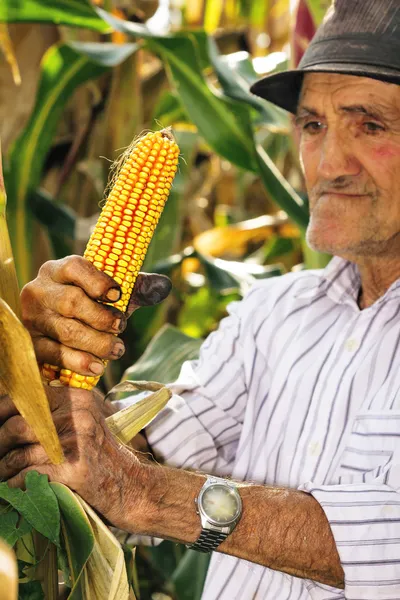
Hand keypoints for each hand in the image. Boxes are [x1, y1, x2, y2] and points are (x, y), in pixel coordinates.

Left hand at [0, 387, 143, 530]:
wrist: (133, 487)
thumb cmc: (103, 455)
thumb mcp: (87, 421)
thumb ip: (59, 411)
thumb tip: (14, 413)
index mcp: (78, 398)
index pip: (27, 397)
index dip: (1, 411)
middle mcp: (78, 415)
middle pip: (18, 424)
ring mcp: (76, 442)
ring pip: (19, 453)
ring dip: (1, 468)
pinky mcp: (73, 470)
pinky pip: (27, 476)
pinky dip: (13, 484)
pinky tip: (11, 488)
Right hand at [21, 256, 170, 376]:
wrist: (64, 331)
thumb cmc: (91, 306)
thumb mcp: (111, 295)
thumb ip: (137, 289)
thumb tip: (163, 285)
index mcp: (57, 270)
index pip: (74, 267)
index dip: (98, 281)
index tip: (118, 295)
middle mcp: (39, 291)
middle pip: (71, 302)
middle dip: (101, 317)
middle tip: (121, 326)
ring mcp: (32, 319)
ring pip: (67, 331)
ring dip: (97, 343)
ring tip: (117, 350)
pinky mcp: (32, 344)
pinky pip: (55, 355)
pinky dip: (78, 362)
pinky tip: (96, 367)